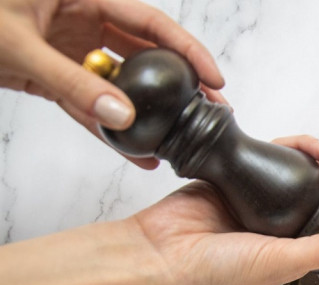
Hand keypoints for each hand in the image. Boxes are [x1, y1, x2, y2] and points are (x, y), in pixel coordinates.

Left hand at [0, 0, 224, 168]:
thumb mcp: (16, 45)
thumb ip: (72, 83)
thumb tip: (121, 118)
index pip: (149, 21)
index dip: (186, 50)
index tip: (215, 78)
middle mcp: (80, 18)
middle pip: (143, 53)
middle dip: (177, 85)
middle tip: (210, 113)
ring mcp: (67, 47)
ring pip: (119, 83)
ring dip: (145, 112)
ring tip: (179, 140)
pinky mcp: (50, 74)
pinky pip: (88, 102)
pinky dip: (107, 127)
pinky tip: (134, 150)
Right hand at [134, 135, 318, 284]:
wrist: (161, 254)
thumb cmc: (216, 272)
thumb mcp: (283, 263)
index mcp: (298, 250)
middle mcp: (284, 223)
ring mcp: (264, 197)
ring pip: (309, 171)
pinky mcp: (243, 172)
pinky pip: (277, 151)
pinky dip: (300, 146)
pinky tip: (316, 149)